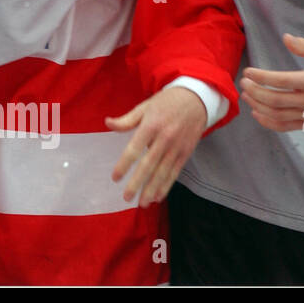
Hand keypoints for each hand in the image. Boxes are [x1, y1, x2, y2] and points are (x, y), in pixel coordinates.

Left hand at [106, 86, 206, 206]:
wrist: (197, 99)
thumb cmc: (166, 102)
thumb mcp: (144, 106)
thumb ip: (126, 119)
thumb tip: (107, 123)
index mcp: (151, 125)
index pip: (134, 149)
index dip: (124, 165)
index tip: (115, 178)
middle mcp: (164, 138)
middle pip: (149, 165)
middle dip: (138, 183)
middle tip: (127, 198)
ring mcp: (177, 147)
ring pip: (163, 172)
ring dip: (152, 189)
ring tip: (142, 203)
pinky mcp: (186, 153)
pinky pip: (175, 172)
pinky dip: (166, 185)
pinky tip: (158, 196)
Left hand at [241, 34, 303, 130]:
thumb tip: (285, 38)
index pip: (282, 81)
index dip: (261, 77)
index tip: (247, 71)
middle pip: (276, 100)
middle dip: (255, 92)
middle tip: (243, 83)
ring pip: (278, 115)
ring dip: (258, 106)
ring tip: (246, 95)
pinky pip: (286, 127)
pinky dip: (268, 123)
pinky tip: (257, 113)